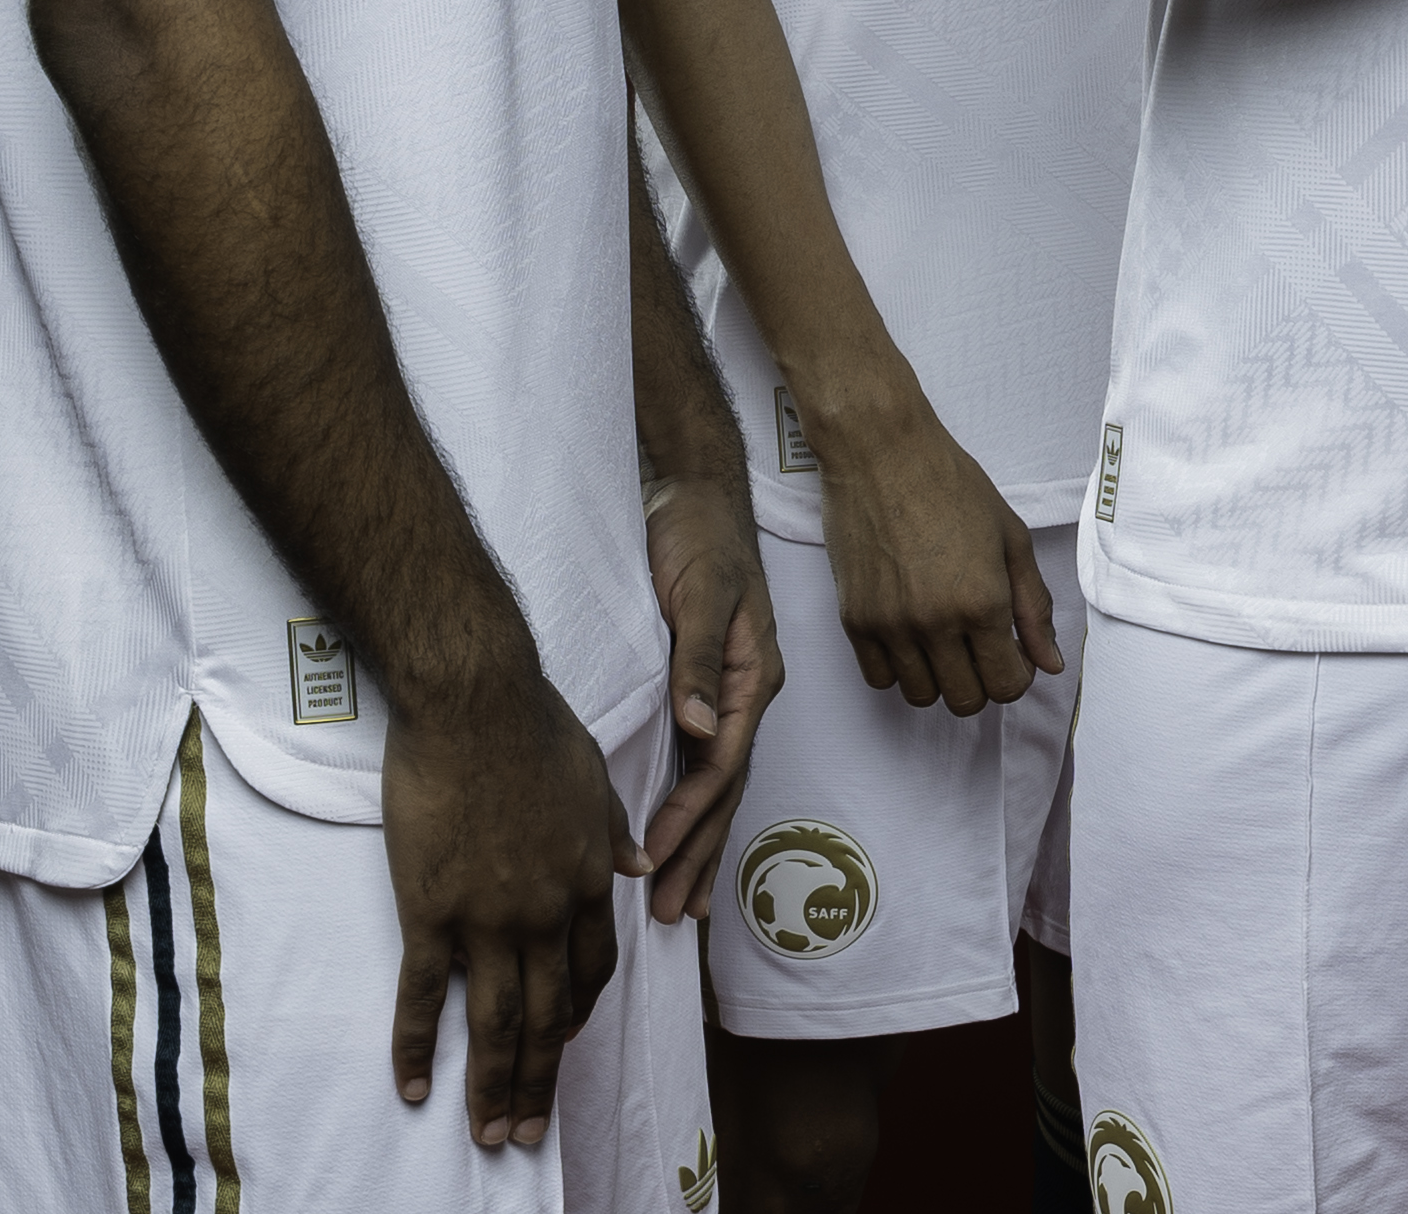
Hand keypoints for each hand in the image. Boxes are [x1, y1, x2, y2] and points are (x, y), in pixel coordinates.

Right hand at [383, 676, 638, 1147]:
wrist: (474, 702)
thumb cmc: (535, 726)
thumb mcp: (596, 778)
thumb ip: (615, 831)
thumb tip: (637, 867)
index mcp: (590, 876)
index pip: (593, 967)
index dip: (580, 1012)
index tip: (567, 1042)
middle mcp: (546, 910)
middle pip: (549, 1014)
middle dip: (540, 1079)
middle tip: (529, 1132)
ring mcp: (489, 916)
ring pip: (495, 1021)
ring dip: (493, 1085)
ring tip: (488, 1133)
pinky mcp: (431, 911)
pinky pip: (425, 996)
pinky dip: (419, 1048)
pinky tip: (415, 1087)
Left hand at [642, 473, 778, 923]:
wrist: (693, 492)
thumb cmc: (699, 535)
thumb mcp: (700, 591)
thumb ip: (697, 661)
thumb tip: (698, 727)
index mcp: (754, 675)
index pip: (723, 763)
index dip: (690, 816)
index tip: (653, 859)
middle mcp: (747, 695)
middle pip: (726, 790)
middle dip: (700, 853)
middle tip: (673, 916)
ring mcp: (728, 696)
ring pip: (715, 785)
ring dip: (698, 844)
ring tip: (678, 902)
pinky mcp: (704, 689)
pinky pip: (700, 762)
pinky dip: (689, 807)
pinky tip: (675, 837)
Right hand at [813, 392, 1062, 715]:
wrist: (881, 453)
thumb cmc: (952, 485)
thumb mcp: (1011, 538)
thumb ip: (1034, 606)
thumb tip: (1050, 664)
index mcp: (983, 602)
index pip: (1007, 685)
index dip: (1017, 676)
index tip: (1013, 653)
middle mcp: (936, 624)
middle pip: (966, 701)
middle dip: (983, 682)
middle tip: (982, 646)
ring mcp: (890, 626)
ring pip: (922, 697)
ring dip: (941, 678)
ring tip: (946, 639)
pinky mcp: (854, 621)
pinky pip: (879, 679)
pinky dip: (901, 669)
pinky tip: (913, 637)